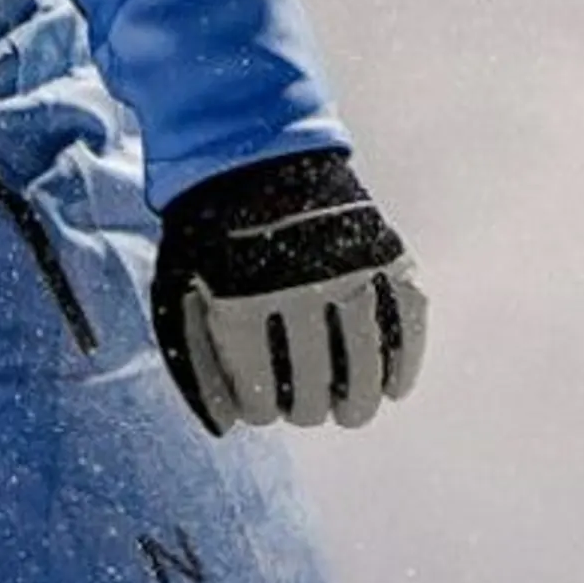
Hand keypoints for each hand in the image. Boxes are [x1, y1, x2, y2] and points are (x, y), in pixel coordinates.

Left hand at [149, 149, 426, 434]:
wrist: (251, 155)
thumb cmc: (208, 234)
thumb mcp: (177, 291)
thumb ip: (194, 361)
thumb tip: (225, 428)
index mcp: (240, 304)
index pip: (260, 395)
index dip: (262, 411)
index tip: (263, 405)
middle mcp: (298, 292)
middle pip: (314, 389)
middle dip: (307, 410)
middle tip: (307, 408)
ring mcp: (349, 273)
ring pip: (365, 368)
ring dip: (359, 402)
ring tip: (353, 412)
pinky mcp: (386, 257)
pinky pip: (406, 327)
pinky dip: (404, 364)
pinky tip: (393, 387)